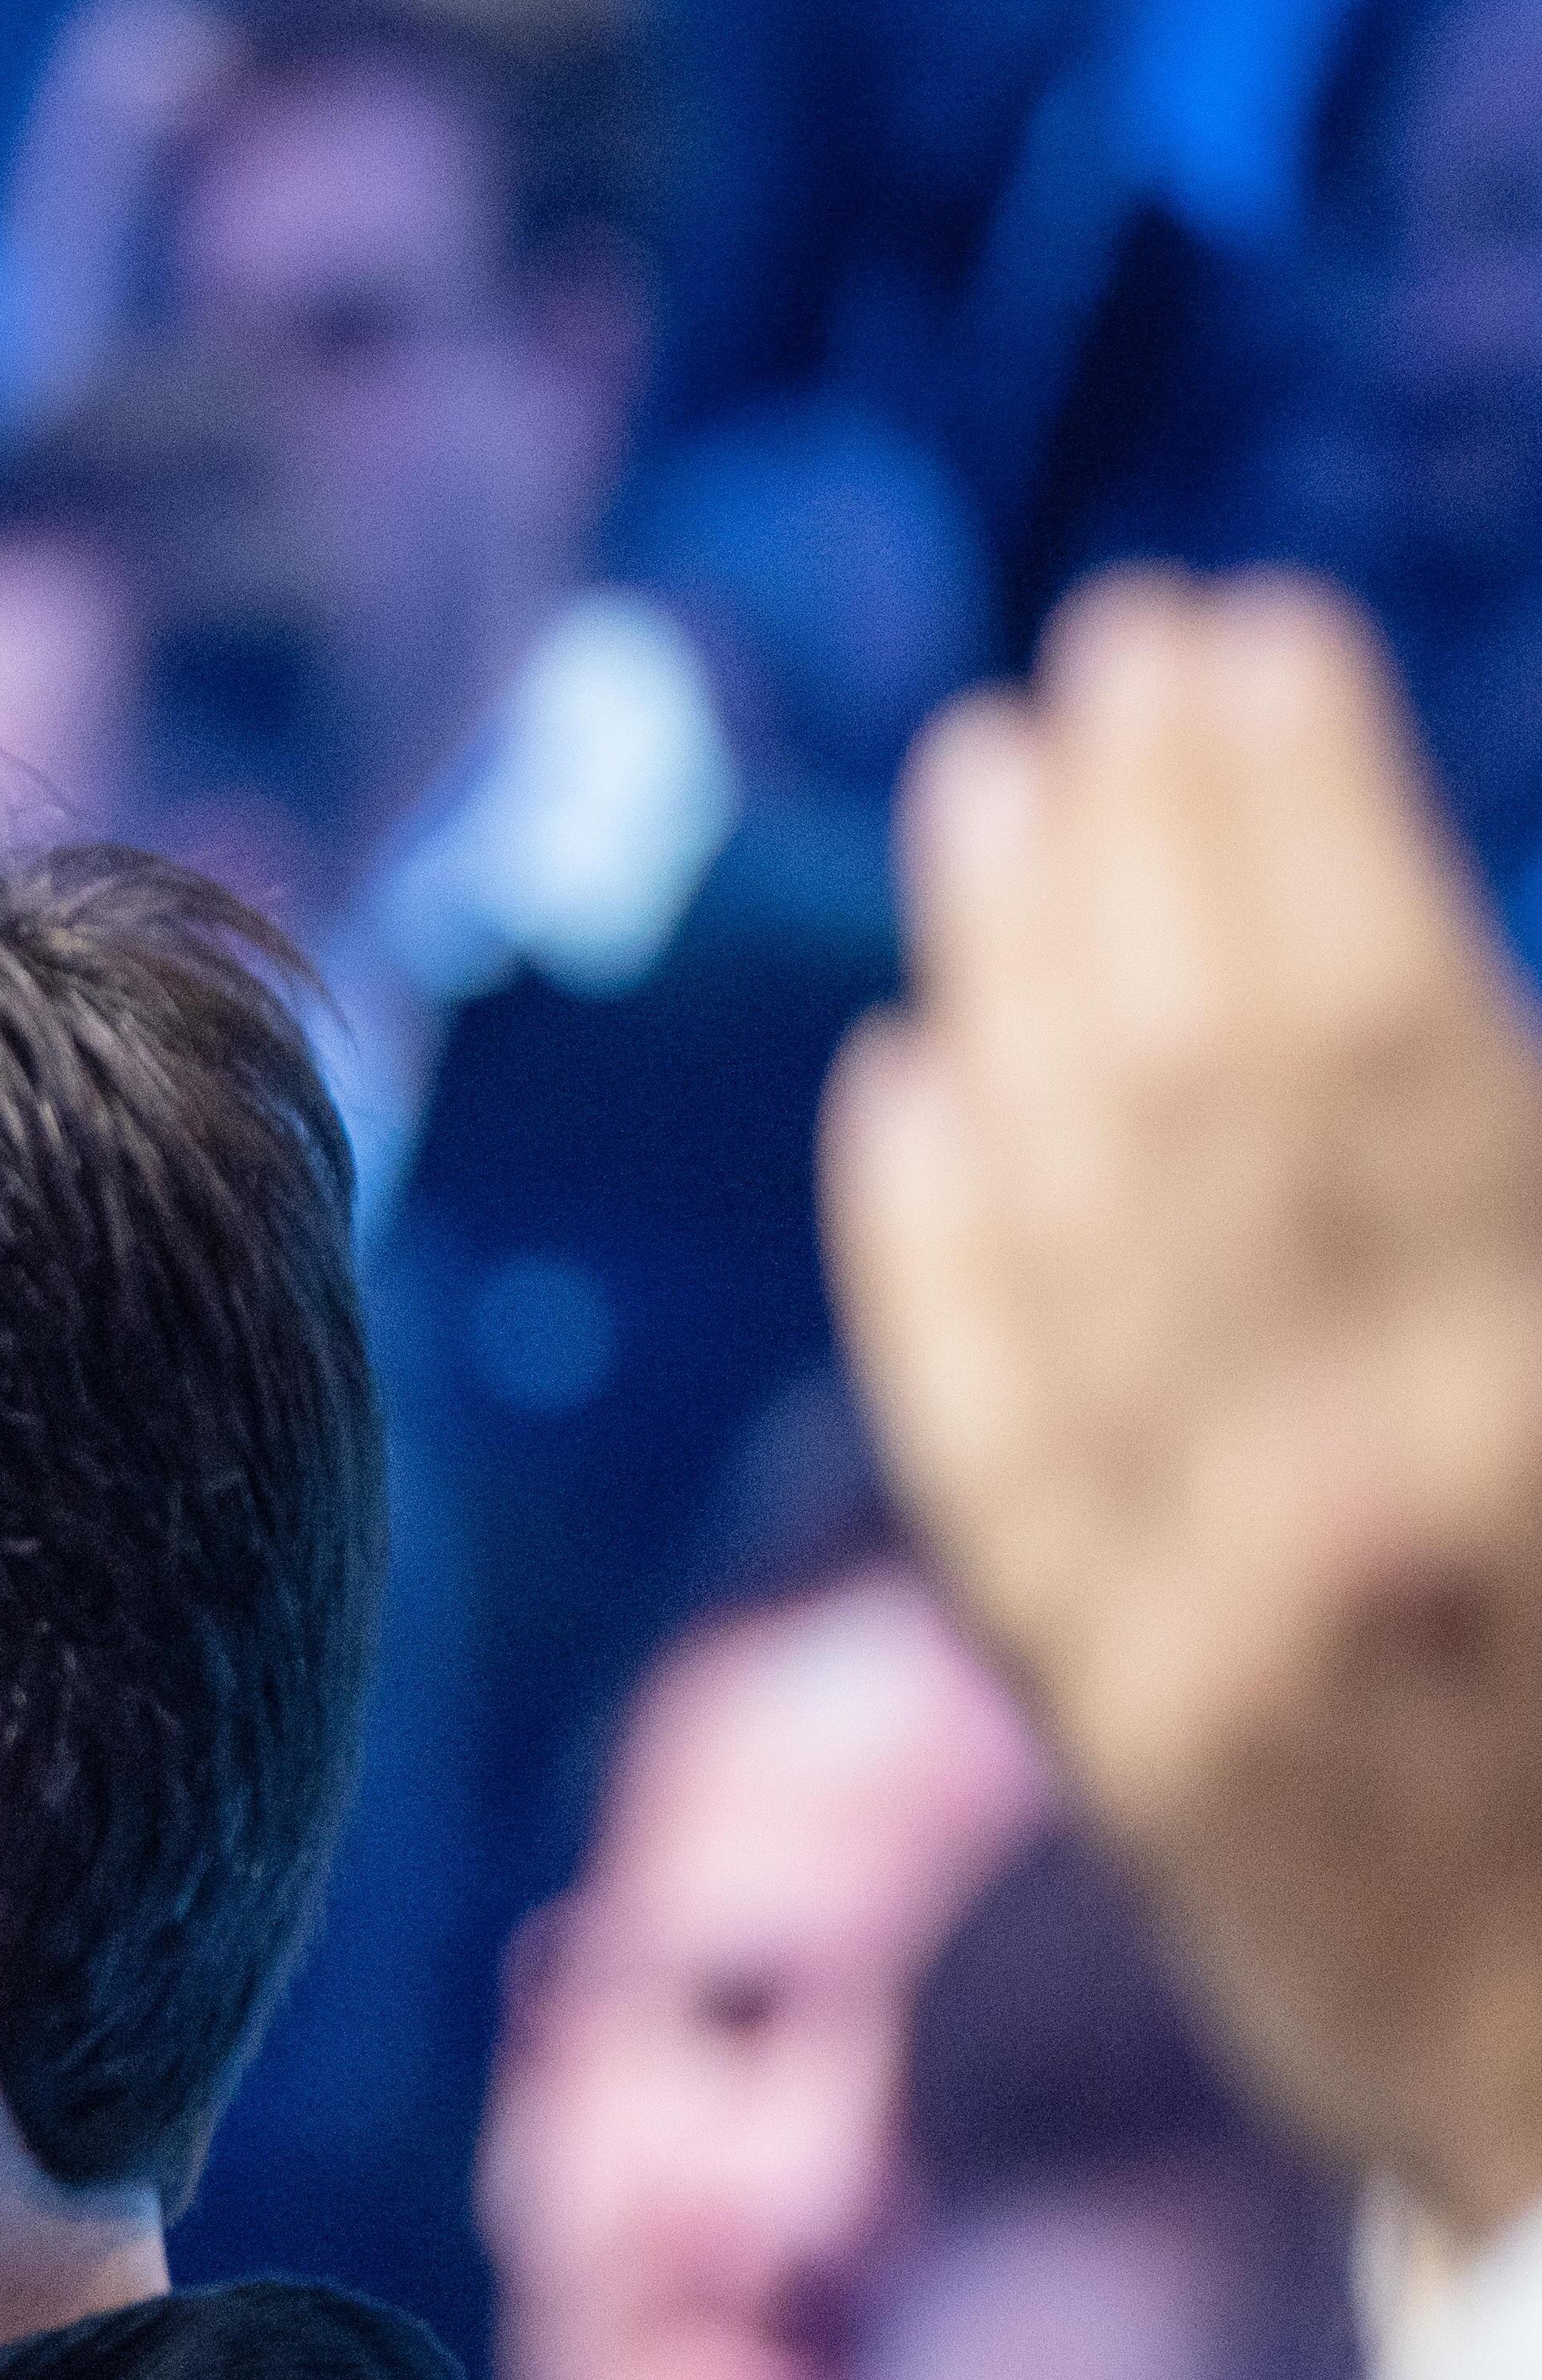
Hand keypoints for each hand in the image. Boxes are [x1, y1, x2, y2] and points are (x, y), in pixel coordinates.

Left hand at [833, 569, 1541, 2232]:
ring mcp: (1228, 1635)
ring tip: (988, 790)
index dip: (1287, 814)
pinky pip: (992, 1458)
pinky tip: (900, 1088)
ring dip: (1013, 987)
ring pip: (1064, 1248)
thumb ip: (1526, 1197)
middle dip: (1139, 853)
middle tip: (1091, 667)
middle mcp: (1377, 1503)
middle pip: (1196, 1103)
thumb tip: (1418, 1008)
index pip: (1381, 1034)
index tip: (1230, 642)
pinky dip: (929, 1259)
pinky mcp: (1136, 1737)